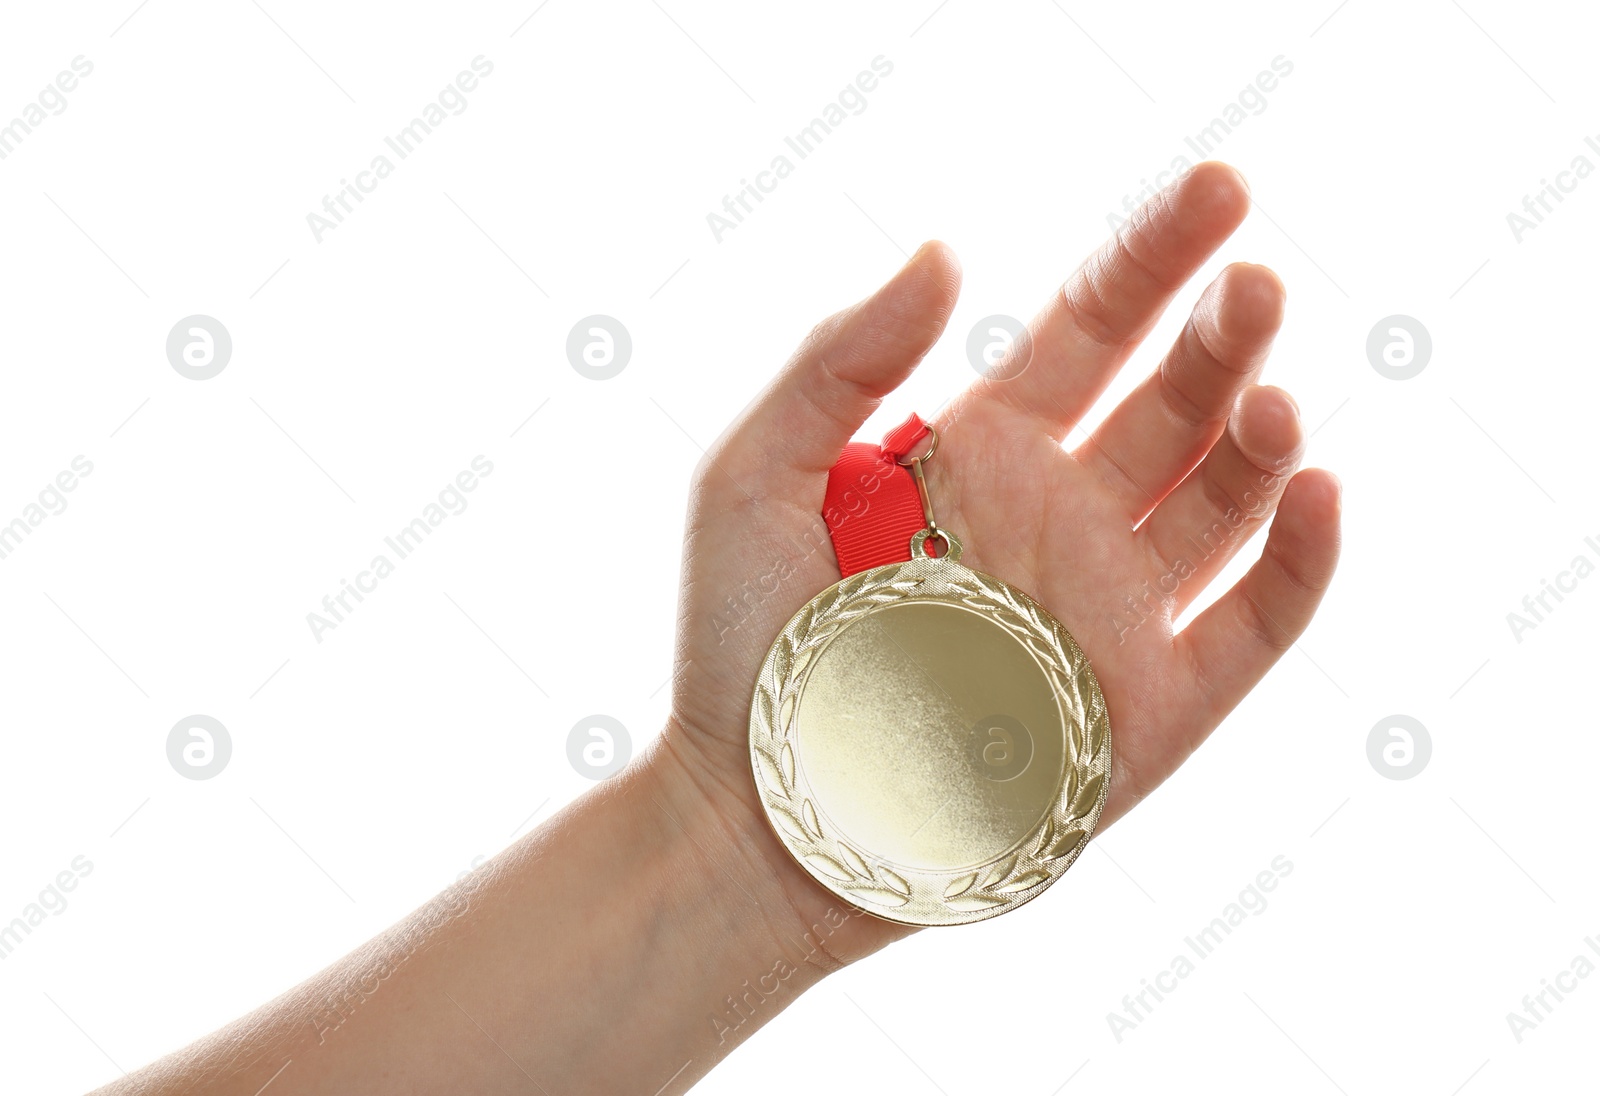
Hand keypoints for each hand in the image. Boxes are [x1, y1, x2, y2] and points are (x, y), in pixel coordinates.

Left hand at [654, 162, 1340, 964]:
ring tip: (1268, 398)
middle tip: (1252, 283)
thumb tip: (944, 251)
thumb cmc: (744, 645)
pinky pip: (1255, 625)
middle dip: (1224, 333)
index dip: (1157, 254)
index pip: (1095, 327)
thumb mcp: (754, 476)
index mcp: (987, 449)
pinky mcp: (1155, 709)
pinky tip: (1311, 489)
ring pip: (1227, 499)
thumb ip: (838, 360)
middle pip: (1178, 399)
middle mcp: (1066, 514)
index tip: (1220, 185)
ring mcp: (1115, 608)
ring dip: (1263, 437)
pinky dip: (1298, 561)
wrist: (761, 814)